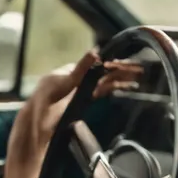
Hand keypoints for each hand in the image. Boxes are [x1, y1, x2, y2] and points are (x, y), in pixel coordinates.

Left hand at [13, 51, 142, 151]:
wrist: (37, 125)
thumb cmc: (44, 101)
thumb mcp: (63, 83)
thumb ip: (80, 69)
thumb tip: (95, 52)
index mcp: (72, 70)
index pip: (97, 63)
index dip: (112, 62)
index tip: (128, 62)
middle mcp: (79, 78)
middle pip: (104, 71)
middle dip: (121, 70)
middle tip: (140, 69)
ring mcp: (82, 89)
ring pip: (106, 81)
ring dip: (121, 79)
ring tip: (138, 77)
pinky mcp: (84, 100)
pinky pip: (102, 91)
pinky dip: (115, 87)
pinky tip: (126, 86)